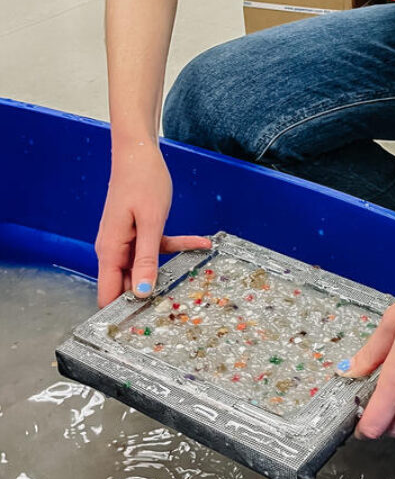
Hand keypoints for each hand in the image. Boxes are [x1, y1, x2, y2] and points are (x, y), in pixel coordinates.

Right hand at [95, 140, 210, 306]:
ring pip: (144, 268)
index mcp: (110, 251)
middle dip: (149, 295)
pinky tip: (202, 243)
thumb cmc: (142, 182)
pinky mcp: (138, 233)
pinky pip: (155, 248)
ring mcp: (126, 241)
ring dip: (166, 271)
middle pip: (127, 285)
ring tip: (193, 279)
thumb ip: (146, 259)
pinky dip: (175, 246)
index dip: (123, 312)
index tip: (145, 324)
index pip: (108, 294)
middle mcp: (114, 250)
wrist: (139, 153)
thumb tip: (141, 292)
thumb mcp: (150, 223)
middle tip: (178, 305)